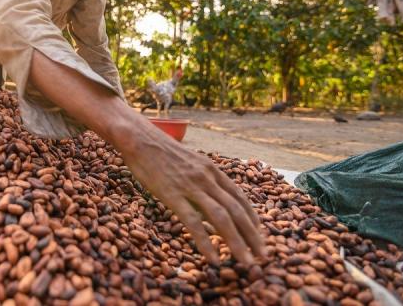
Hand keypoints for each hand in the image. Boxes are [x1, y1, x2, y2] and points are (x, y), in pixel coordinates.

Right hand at [27, 50, 265, 263]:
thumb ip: (203, 180)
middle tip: (263, 256)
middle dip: (253, 236)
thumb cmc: (161, 152)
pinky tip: (213, 259)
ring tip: (246, 263)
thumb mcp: (190, 162)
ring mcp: (191, 186)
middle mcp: (207, 178)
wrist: (139, 138)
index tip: (260, 236)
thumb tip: (211, 202)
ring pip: (222, 218)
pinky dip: (206, 243)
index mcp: (213, 170)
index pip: (241, 197)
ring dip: (237, 243)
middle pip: (237, 210)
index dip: (253, 219)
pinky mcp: (172, 194)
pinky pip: (193, 222)